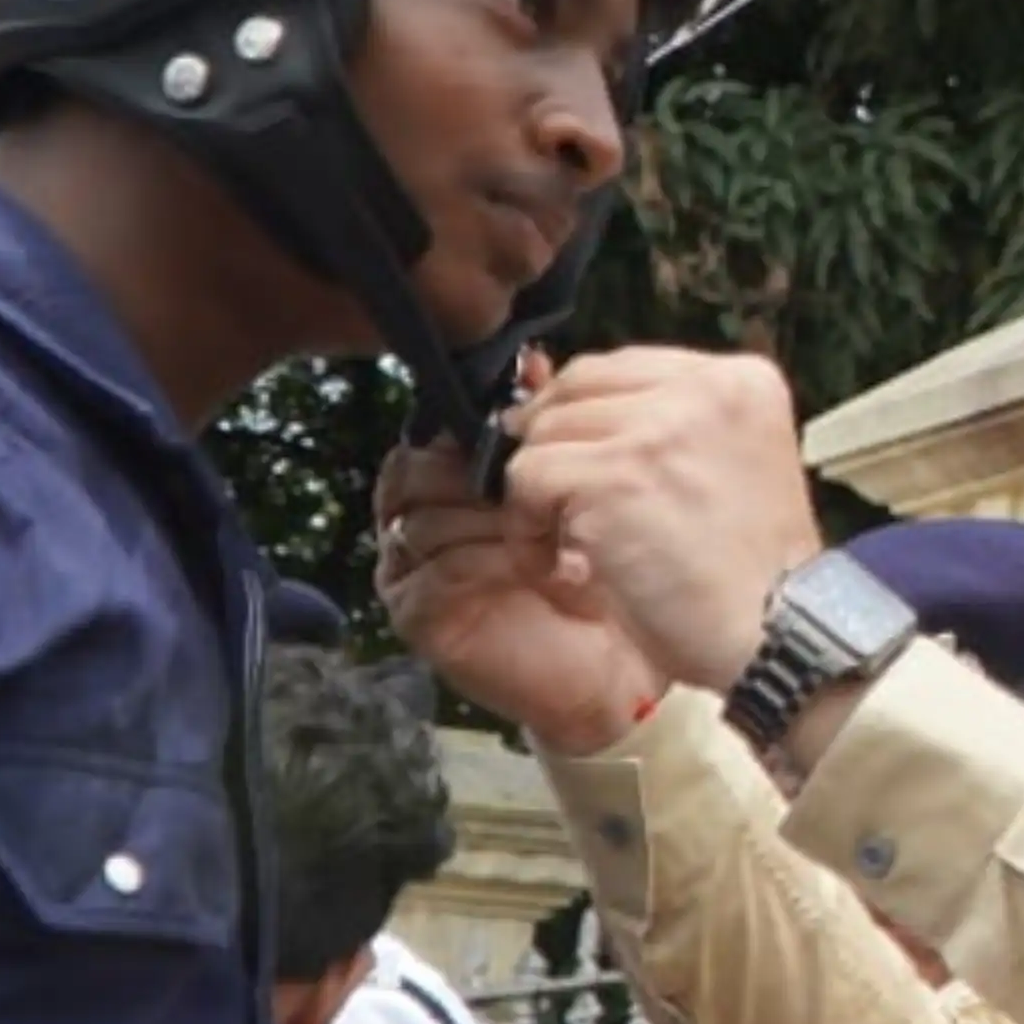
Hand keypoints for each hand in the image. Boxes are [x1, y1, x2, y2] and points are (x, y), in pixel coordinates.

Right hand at [377, 424, 662, 750]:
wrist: (615, 664)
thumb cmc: (599, 572)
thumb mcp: (579, 490)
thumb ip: (548, 433)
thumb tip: (534, 358)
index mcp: (443, 484)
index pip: (431, 434)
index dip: (475, 425)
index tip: (528, 422)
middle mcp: (415, 523)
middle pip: (411, 470)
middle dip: (473, 468)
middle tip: (531, 476)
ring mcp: (409, 572)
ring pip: (422, 518)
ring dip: (487, 516)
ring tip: (544, 524)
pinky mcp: (418, 617)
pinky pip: (432, 572)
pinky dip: (484, 560)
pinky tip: (535, 564)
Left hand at [498, 347, 831, 694]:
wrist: (779, 633)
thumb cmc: (753, 572)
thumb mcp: (735, 466)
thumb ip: (674, 426)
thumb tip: (570, 407)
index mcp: (742, 381)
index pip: (624, 367)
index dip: (584, 412)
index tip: (575, 459)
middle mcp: (704, 390)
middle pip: (577, 388)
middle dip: (553, 445)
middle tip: (553, 502)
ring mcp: (658, 430)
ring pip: (544, 432)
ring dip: (538, 493)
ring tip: (563, 544)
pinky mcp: (615, 477)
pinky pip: (527, 477)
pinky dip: (528, 526)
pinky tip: (555, 563)